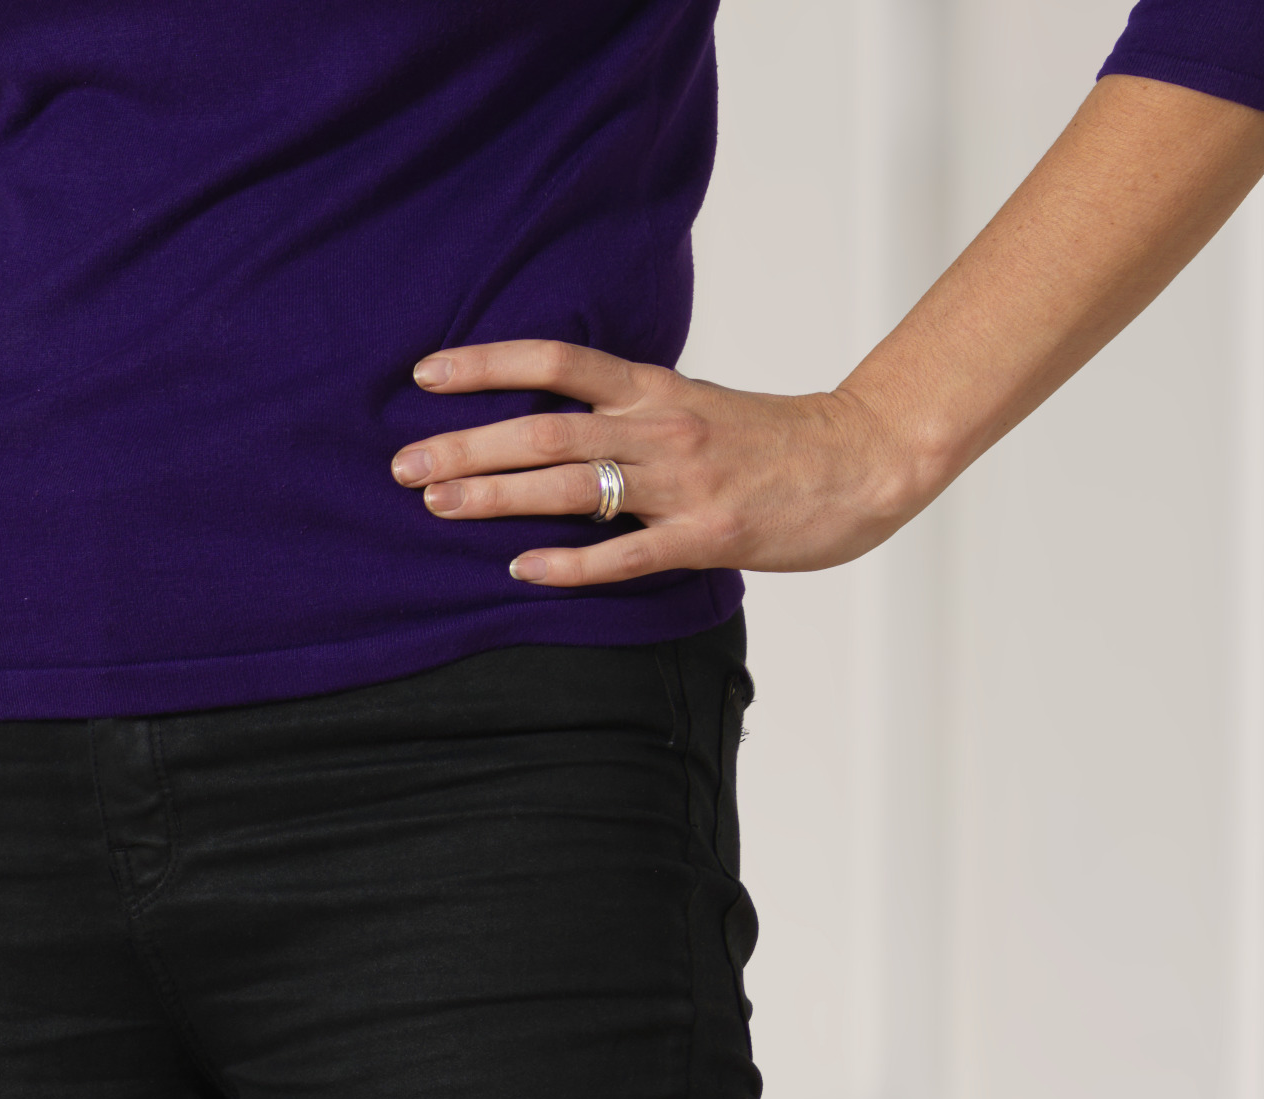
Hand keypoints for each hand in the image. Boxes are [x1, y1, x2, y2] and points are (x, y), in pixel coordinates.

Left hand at [393, 342, 932, 586]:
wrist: (863, 460)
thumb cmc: (769, 439)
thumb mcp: (691, 402)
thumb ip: (625, 409)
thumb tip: (546, 416)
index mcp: (655, 390)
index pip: (558, 363)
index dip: (487, 365)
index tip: (424, 374)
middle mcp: (662, 429)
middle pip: (546, 432)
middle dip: (466, 446)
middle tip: (400, 465)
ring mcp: (684, 484)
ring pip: (574, 488)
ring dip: (497, 497)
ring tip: (436, 503)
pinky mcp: (707, 537)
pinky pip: (626, 554)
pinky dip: (570, 563)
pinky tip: (521, 570)